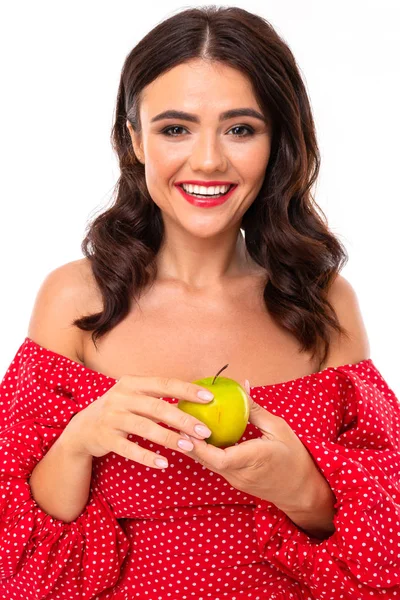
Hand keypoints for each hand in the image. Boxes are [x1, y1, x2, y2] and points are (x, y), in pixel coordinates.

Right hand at [62, 376, 214, 468]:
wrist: (81, 428)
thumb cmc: (118, 411)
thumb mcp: (133, 397)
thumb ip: (157, 398)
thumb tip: (195, 402)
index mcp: (132, 383)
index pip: (164, 383)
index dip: (187, 390)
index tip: (209, 397)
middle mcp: (121, 397)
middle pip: (157, 407)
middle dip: (183, 419)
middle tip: (204, 431)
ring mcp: (111, 418)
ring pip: (144, 428)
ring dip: (169, 438)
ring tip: (189, 447)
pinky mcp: (105, 438)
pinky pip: (129, 449)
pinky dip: (147, 456)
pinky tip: (163, 463)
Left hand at [179, 380, 318, 511]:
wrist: (301, 489)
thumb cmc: (293, 456)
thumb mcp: (278, 428)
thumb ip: (255, 410)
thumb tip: (241, 386)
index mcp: (253, 459)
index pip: (220, 458)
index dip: (200, 446)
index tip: (187, 430)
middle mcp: (240, 473)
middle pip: (206, 460)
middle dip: (188, 442)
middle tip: (175, 420)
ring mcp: (235, 479)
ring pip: (208, 463)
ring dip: (193, 446)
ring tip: (180, 424)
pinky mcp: (234, 479)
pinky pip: (215, 464)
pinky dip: (204, 450)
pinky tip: (196, 434)